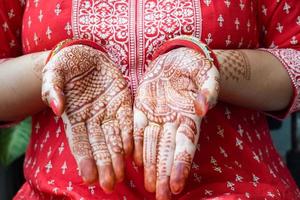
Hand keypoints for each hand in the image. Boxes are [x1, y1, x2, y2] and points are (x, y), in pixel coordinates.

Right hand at [42, 44, 132, 192]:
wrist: (86, 53)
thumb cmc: (67, 65)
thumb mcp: (55, 73)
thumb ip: (53, 89)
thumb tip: (56, 108)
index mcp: (75, 116)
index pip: (79, 142)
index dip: (84, 159)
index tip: (89, 176)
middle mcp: (93, 118)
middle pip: (99, 145)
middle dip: (104, 165)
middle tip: (110, 183)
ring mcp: (109, 111)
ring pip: (115, 137)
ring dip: (118, 156)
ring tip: (122, 174)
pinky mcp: (123, 101)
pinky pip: (128, 120)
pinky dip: (130, 134)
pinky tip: (133, 150)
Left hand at [133, 47, 218, 198]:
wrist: (177, 57)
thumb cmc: (196, 66)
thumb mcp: (207, 73)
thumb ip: (209, 89)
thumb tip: (203, 108)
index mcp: (190, 117)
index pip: (186, 147)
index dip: (181, 166)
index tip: (176, 186)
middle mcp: (173, 121)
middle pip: (168, 152)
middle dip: (164, 174)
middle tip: (159, 196)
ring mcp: (156, 116)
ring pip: (152, 145)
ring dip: (150, 165)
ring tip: (148, 186)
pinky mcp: (141, 107)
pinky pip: (137, 128)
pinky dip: (136, 143)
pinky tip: (134, 160)